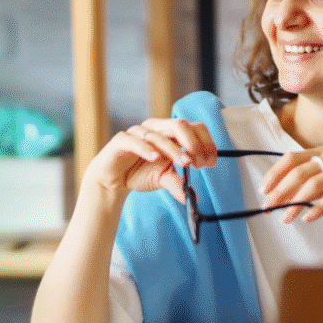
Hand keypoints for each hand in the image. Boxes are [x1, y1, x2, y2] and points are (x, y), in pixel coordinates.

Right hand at [85, 118, 217, 202]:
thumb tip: (193, 198)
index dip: (205, 143)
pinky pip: (135, 140)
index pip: (193, 128)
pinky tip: (156, 158)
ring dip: (174, 149)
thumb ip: (177, 183)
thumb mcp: (162, 179)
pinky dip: (147, 149)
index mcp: (170, 133)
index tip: (210, 162)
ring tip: (184, 163)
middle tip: (199, 162)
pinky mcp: (122, 140)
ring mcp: (138, 132)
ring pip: (160, 134)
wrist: (112, 180)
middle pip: (180, 124)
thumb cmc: (139, 173)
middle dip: (193, 143)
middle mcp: (156, 128)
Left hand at [260, 148, 322, 222]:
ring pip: (314, 184)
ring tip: (285, 218)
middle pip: (299, 172)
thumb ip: (314, 179)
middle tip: (267, 207)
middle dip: (279, 191)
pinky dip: (319, 208)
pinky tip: (308, 218)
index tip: (263, 189)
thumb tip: (286, 194)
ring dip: (295, 203)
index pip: (291, 158)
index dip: (275, 173)